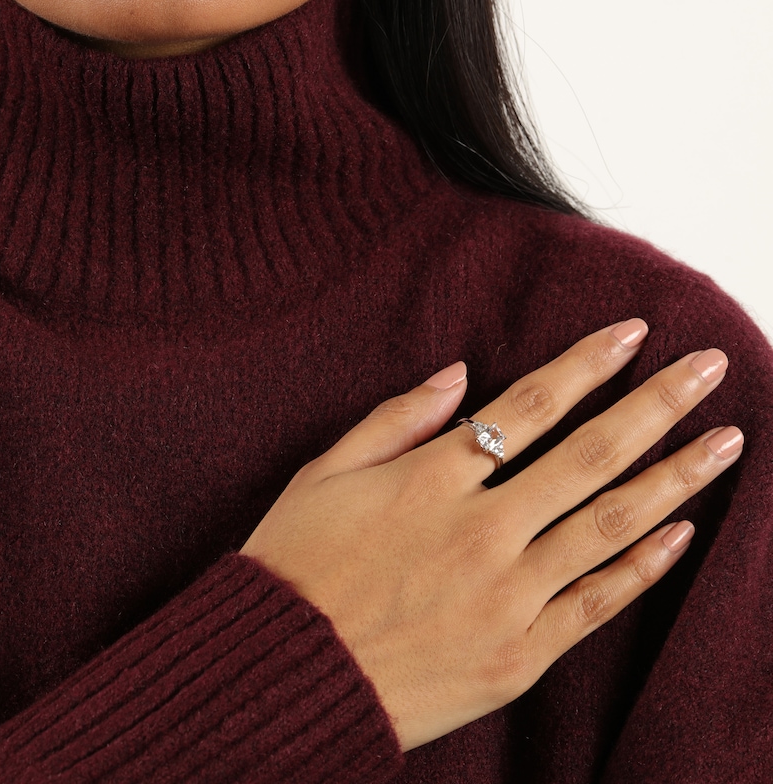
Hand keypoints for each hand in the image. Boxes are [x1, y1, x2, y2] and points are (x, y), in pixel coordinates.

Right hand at [241, 320, 741, 751]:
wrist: (284, 673)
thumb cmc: (296, 564)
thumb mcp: (323, 473)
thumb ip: (395, 419)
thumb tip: (458, 375)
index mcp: (429, 479)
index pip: (528, 405)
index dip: (587, 363)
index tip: (634, 333)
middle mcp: (479, 530)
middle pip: (589, 454)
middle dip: (657, 404)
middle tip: (708, 367)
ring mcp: (505, 595)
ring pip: (608, 523)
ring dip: (673, 477)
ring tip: (724, 441)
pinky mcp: (517, 653)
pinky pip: (595, 602)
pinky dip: (642, 566)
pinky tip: (682, 531)